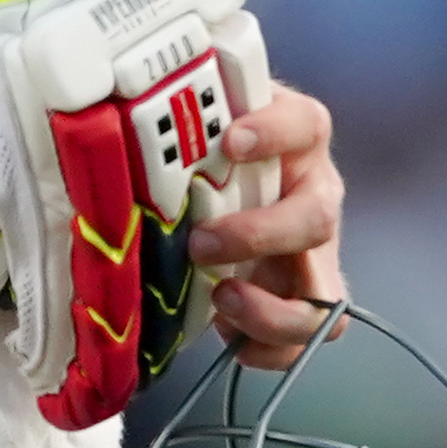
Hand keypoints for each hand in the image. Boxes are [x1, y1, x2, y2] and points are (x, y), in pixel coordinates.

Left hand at [189, 73, 344, 362]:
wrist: (226, 179)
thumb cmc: (212, 145)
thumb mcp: (205, 117)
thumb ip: (185, 108)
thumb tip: (121, 103)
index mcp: (299, 140)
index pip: (303, 124)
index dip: (274, 134)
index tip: (230, 142)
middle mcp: (317, 195)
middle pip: (318, 219)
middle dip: (259, 236)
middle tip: (201, 243)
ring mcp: (314, 254)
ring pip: (325, 297)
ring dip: (270, 308)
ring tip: (220, 297)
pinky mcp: (298, 300)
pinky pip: (301, 341)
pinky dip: (263, 344)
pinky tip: (223, 328)